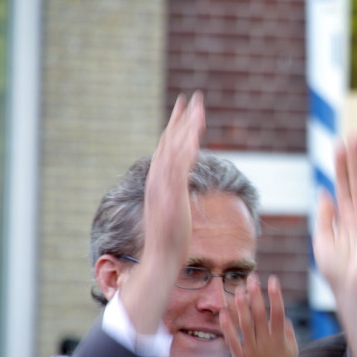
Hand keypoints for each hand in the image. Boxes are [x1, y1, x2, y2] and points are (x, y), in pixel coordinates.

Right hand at [122, 92, 204, 335]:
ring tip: (198, 106)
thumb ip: (173, 199)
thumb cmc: (169, 242)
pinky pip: (181, 164)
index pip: (166, 150)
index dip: (174, 130)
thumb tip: (178, 195)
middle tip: (191, 98)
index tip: (183, 112)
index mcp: (158, 184)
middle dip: (181, 119)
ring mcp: (164, 186)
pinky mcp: (173, 194)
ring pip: (175, 148)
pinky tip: (197, 132)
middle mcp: (158, 180)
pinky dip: (187, 146)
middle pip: (170, 142)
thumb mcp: (171, 214)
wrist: (162, 258)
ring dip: (187, 126)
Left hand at [221, 274, 298, 356]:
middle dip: (256, 294)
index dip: (275, 295)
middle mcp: (265, 342)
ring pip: (244, 323)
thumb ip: (287, 331)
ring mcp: (251, 349)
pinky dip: (227, 326)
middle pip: (259, 313)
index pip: (278, 312)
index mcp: (279, 338)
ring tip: (238, 289)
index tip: (273, 280)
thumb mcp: (293, 349)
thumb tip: (282, 316)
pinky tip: (223, 312)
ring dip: (241, 305)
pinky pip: (231, 339)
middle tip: (252, 278)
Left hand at [312, 134, 356, 356]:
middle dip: (354, 158)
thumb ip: (324, 216)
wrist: (352, 288)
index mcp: (345, 217)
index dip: (341, 166)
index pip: (343, 185)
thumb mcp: (322, 240)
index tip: (337, 145)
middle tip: (351, 135)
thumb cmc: (336, 270)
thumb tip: (323, 190)